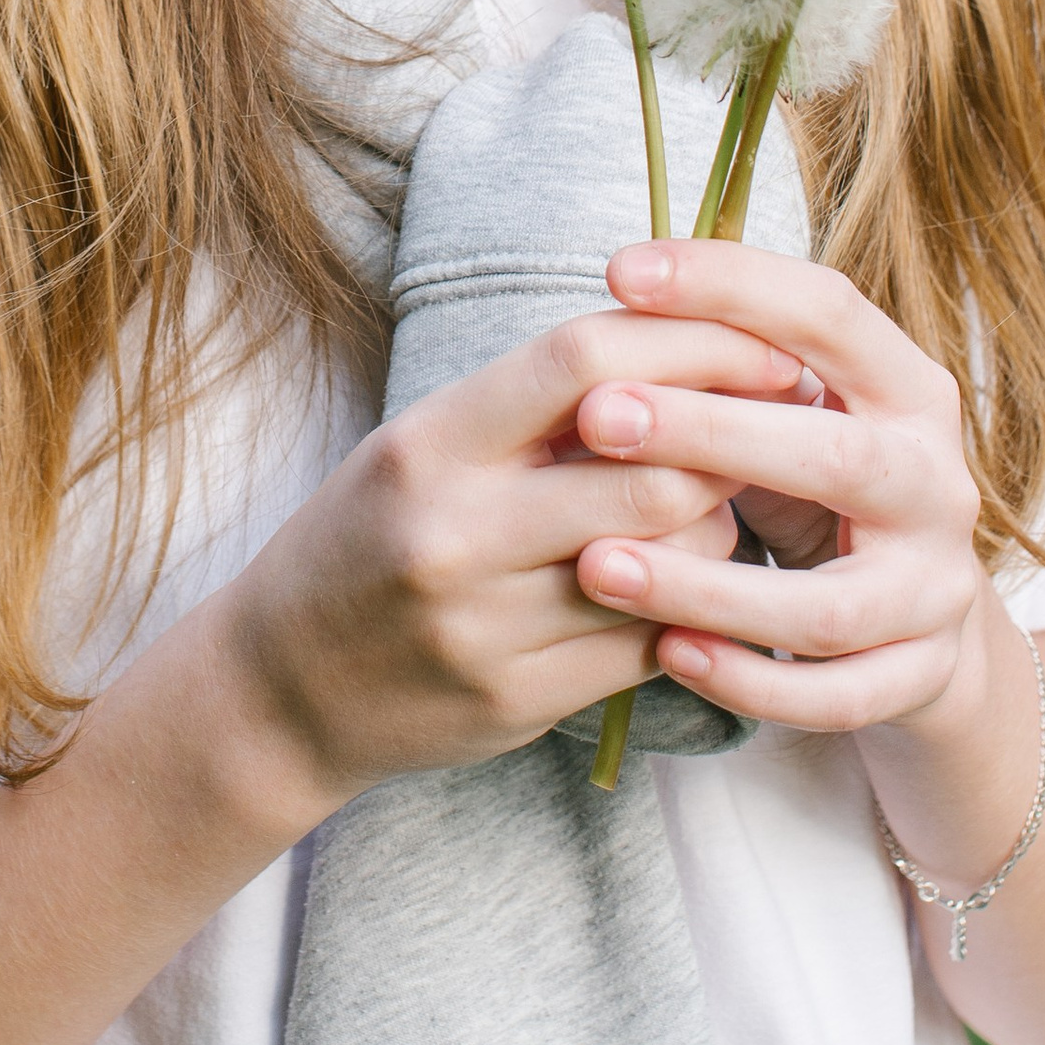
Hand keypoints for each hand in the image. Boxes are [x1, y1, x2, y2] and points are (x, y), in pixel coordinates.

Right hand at [215, 307, 812, 811]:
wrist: (279, 685)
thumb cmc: (367, 537)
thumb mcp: (425, 444)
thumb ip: (537, 406)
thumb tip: (690, 348)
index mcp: (430, 444)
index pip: (583, 359)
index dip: (694, 342)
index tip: (762, 344)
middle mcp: (454, 532)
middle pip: (650, 469)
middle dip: (729, 450)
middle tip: (764, 438)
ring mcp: (486, 627)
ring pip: (670, 568)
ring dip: (717, 535)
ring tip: (710, 515)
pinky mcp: (517, 702)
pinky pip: (649, 647)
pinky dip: (687, 611)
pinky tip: (681, 591)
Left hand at [563, 236, 987, 732]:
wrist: (919, 618)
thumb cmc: (818, 484)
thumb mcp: (790, 411)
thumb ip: (725, 370)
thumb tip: (603, 319)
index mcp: (908, 389)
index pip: (830, 312)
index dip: (731, 283)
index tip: (620, 272)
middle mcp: (937, 484)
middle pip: (838, 458)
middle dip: (713, 433)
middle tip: (598, 416)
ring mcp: (936, 590)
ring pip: (827, 605)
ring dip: (706, 588)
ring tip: (595, 564)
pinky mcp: (920, 677)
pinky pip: (834, 697)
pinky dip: (748, 681)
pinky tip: (666, 654)